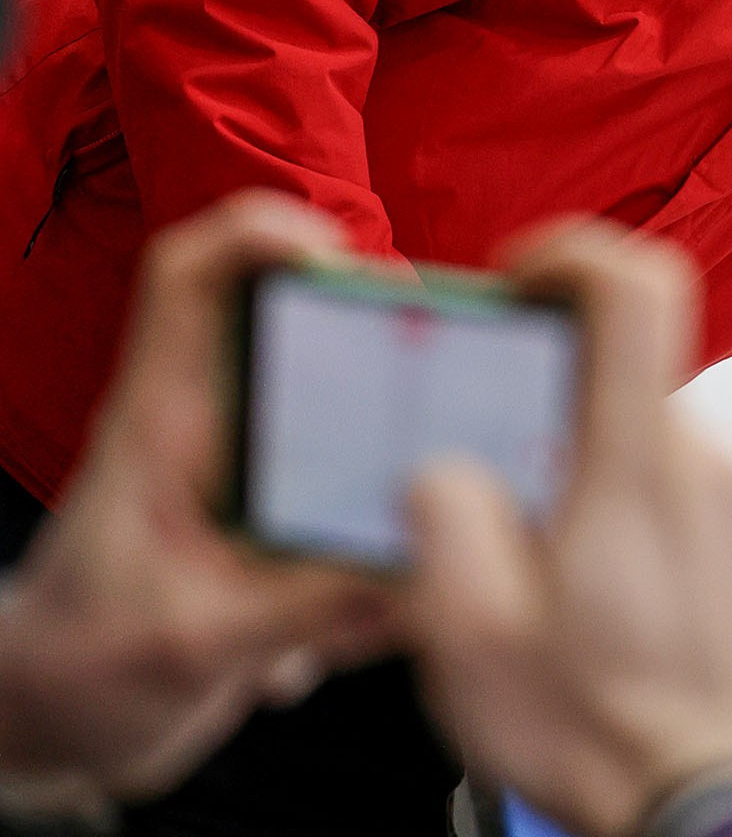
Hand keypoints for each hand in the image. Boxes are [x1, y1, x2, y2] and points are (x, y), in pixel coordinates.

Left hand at [0, 194, 399, 814]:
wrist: (50, 727)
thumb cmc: (77, 672)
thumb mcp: (189, 646)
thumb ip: (305, 608)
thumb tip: (424, 575)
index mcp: (163, 425)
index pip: (189, 278)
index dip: (258, 234)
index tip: (336, 254)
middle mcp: (213, 431)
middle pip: (303, 327)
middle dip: (384, 333)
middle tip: (452, 369)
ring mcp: (253, 475)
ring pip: (351, 418)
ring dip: (402, 460)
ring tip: (436, 515)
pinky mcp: (283, 524)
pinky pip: (361, 509)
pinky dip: (387, 556)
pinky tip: (371, 629)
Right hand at [405, 220, 731, 836]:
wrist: (719, 807)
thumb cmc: (606, 733)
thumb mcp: (473, 636)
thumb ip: (446, 522)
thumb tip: (445, 470)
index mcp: (637, 463)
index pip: (637, 287)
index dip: (570, 252)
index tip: (513, 277)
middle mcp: (700, 462)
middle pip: (617, 366)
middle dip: (535, 391)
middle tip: (469, 450)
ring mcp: (729, 502)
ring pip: (633, 431)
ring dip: (567, 459)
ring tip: (510, 549)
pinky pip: (662, 484)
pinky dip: (604, 502)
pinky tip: (564, 586)